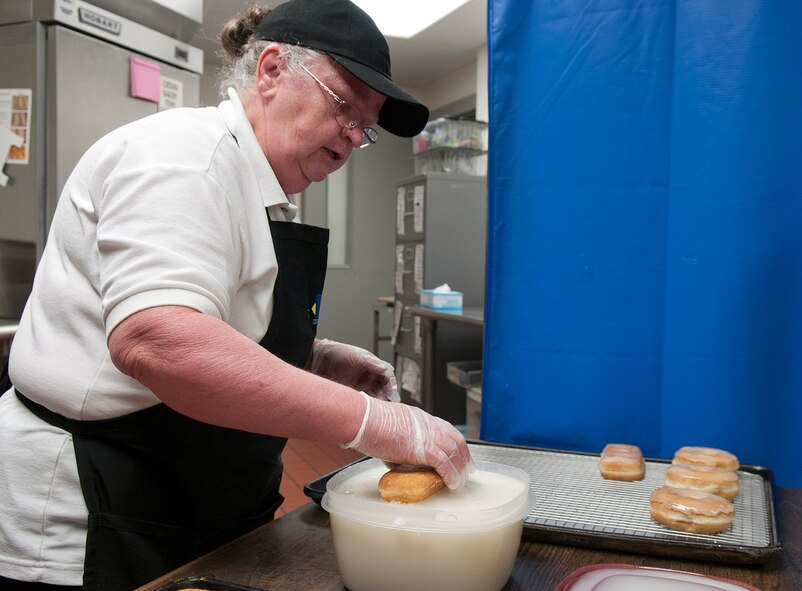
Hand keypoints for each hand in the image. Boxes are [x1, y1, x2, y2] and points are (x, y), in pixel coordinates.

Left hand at [309, 339, 398, 400]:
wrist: (321, 358)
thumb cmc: (340, 352)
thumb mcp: (357, 356)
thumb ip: (371, 362)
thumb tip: (384, 368)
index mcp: (373, 364)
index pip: (386, 375)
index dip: (390, 383)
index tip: (391, 391)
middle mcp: (369, 374)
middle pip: (382, 386)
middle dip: (385, 394)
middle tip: (386, 401)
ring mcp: (361, 383)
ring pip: (374, 393)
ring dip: (377, 399)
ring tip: (378, 405)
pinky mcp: (353, 390)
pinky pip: (363, 398)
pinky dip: (368, 402)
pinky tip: (368, 405)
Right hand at [343, 395, 471, 488]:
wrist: (364, 420)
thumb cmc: (369, 423)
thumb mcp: (391, 429)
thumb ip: (400, 442)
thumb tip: (398, 460)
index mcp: (421, 419)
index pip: (447, 430)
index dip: (456, 444)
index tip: (460, 454)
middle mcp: (429, 425)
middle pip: (456, 440)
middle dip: (464, 457)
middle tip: (467, 471)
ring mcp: (428, 436)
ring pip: (454, 453)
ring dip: (460, 469)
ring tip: (460, 481)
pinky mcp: (424, 449)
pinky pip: (444, 464)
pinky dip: (451, 475)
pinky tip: (452, 483)